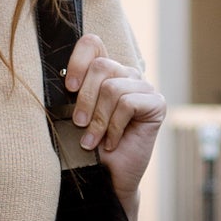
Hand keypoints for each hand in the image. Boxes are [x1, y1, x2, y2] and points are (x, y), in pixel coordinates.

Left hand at [63, 33, 164, 216]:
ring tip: (93, 140)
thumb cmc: (89, 145)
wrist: (107, 176)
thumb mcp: (74, 114)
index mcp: (105, 72)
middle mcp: (126, 75)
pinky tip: (112, 142)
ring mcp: (144, 88)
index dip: (78, 60)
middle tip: (79, 124)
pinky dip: (115, 127)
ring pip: (113, 88)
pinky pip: (129, 103)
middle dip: (85, 99)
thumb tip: (64, 79)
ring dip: (98, 120)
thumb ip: (74, 92)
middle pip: (101, 67)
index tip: (68, 87)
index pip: (93, 44)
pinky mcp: (157, 103)